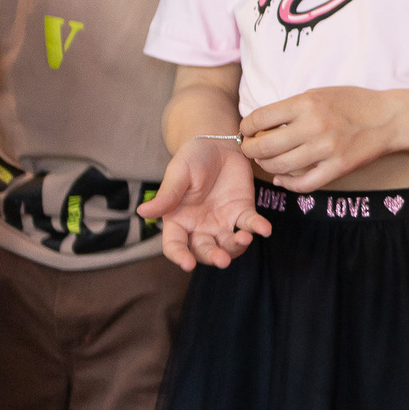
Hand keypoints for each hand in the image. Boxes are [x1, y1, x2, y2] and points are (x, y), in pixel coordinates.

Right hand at [138, 138, 270, 269]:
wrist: (217, 145)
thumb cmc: (191, 159)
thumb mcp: (178, 174)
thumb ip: (166, 195)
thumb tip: (143, 213)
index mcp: (178, 220)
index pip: (175, 245)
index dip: (180, 256)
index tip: (188, 265)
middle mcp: (199, 227)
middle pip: (204, 250)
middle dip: (213, 257)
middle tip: (223, 260)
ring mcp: (222, 221)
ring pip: (228, 244)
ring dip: (236, 247)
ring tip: (243, 238)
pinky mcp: (242, 212)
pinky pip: (250, 224)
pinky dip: (258, 228)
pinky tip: (265, 229)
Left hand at [239, 87, 401, 190]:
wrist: (389, 118)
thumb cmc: (352, 103)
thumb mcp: (319, 93)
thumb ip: (291, 108)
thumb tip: (261, 126)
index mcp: (307, 103)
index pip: (260, 118)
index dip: (246, 127)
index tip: (247, 131)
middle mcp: (315, 126)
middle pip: (264, 146)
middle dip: (250, 150)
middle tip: (251, 149)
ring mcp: (327, 149)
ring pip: (280, 167)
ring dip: (266, 166)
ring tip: (267, 161)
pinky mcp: (338, 168)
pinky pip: (304, 184)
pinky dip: (288, 184)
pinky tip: (284, 178)